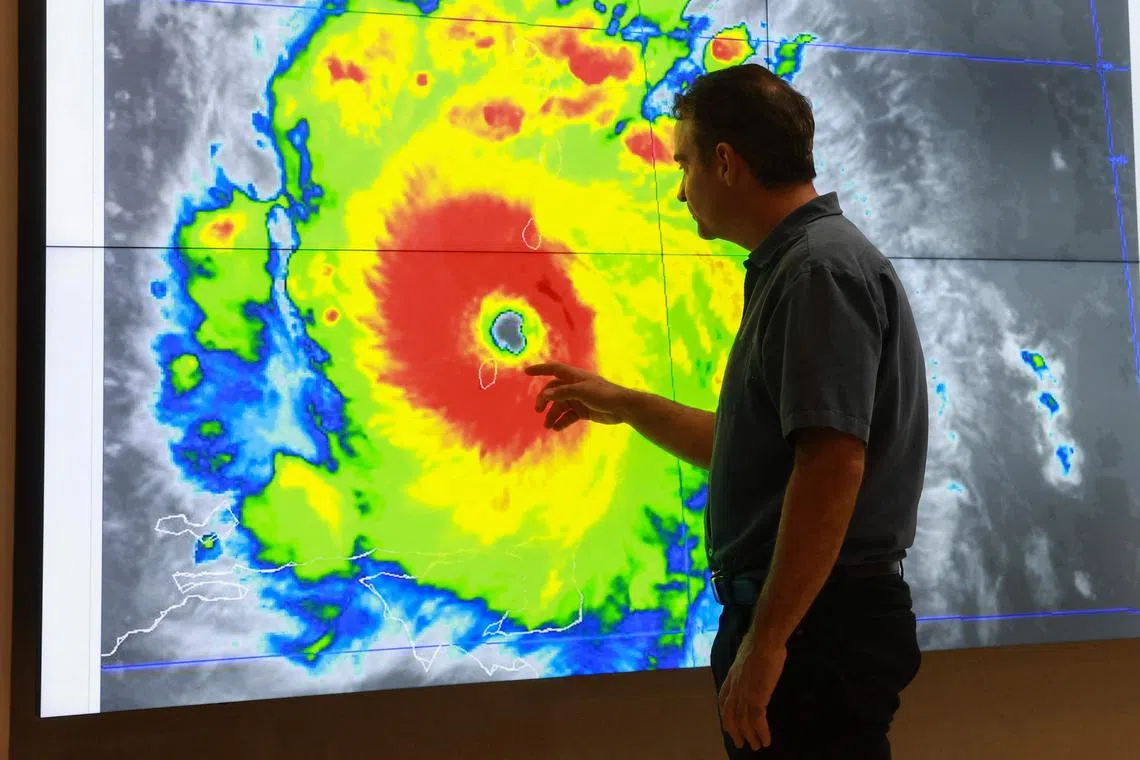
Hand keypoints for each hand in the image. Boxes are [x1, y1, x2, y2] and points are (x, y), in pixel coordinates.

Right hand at [524, 362, 631, 429]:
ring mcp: (578, 399)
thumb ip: (562, 393)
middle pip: (553, 391)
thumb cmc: (603, 394)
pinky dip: (562, 422)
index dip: (540, 369)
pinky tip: (557, 428)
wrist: (622, 408)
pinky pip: (568, 416)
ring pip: (560, 406)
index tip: (526, 372)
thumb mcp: (581, 392)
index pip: (554, 369)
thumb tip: (545, 394)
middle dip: (544, 400)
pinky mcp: (583, 411)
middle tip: (538, 410)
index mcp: (574, 377)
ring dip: (553, 415)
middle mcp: (574, 386)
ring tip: (548, 425)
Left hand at [717, 634, 786, 751]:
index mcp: (731, 678)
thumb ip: (747, 664)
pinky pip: (757, 721)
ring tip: (756, 746)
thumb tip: (752, 662)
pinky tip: (766, 740)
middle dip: (735, 731)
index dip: (725, 714)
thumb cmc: (758, 644)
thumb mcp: (746, 655)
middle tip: (740, 743)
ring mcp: (744, 695)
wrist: (763, 641)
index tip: (728, 724)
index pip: (723, 700)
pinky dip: (762, 733)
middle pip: (730, 716)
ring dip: (750, 736)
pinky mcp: (756, 699)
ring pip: (743, 722)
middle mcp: (734, 689)